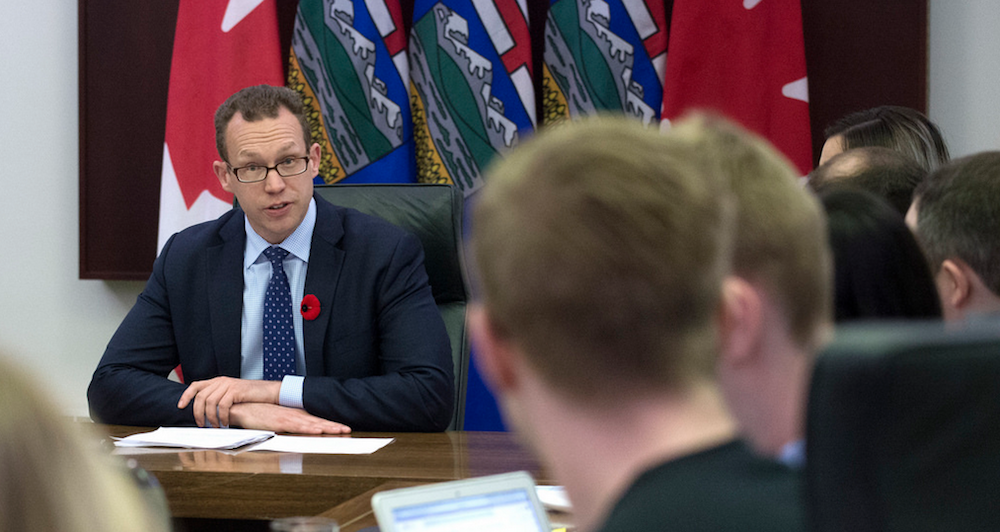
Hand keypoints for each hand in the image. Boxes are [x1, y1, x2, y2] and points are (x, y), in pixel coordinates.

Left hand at [177, 377, 280, 427]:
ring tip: (215, 426)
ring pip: (210, 402)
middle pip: (200, 396)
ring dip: (210, 417)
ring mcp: (228, 385)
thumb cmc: (251, 396)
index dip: (186, 396)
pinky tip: (225, 422)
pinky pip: (222, 405)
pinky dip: (222, 416)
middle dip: (198, 413)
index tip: (180, 406)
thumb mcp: (232, 393)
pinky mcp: (236, 391)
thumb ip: (219, 397)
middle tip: (201, 424)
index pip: (196, 385)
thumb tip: (204, 411)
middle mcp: (221, 381)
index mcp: (218, 381)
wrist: (268, 392)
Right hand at [229, 403, 350, 434]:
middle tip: (348, 429)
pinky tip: (318, 430)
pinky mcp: (280, 422)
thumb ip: (290, 425)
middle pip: (319, 421)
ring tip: (340, 430)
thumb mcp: (278, 421)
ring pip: (312, 423)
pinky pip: (297, 426)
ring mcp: (289, 417)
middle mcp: (295, 415)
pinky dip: (309, 428)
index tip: (343, 428)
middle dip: (334, 426)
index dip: (331, 424)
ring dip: (327, 427)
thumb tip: (302, 431)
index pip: (317, 420)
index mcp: (296, 415)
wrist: (244, 407)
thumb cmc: (260, 414)